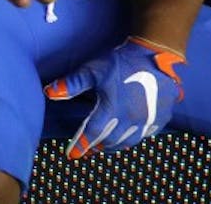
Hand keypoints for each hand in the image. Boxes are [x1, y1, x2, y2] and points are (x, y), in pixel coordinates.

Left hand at [46, 37, 185, 156]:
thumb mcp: (92, 70)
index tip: (72, 154)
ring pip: (128, 141)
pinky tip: (126, 138)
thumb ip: (71, 84)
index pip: (93, 132)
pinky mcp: (161, 118)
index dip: (81, 144)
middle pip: (111, 140)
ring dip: (113, 146)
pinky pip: (145, 135)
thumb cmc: (121, 62)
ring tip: (103, 146)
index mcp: (112, 109)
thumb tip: (49, 93)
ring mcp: (149, 120)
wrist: (155, 55)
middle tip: (87, 150)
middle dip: (96, 146)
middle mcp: (131, 119)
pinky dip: (132, 139)